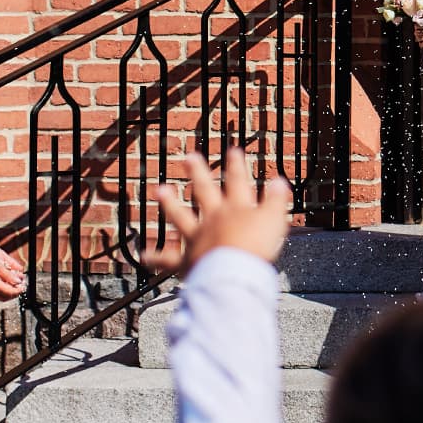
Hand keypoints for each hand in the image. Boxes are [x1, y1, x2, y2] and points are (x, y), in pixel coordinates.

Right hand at [0, 243, 25, 301]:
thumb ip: (9, 275)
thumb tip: (17, 281)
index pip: (11, 293)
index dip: (19, 290)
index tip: (23, 286)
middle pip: (6, 297)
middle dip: (14, 293)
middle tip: (20, 287)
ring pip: (0, 296)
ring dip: (8, 292)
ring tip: (13, 285)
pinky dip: (2, 290)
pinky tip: (4, 284)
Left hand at [143, 149, 292, 275]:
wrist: (234, 272)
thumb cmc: (256, 246)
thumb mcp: (274, 220)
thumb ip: (276, 199)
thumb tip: (279, 180)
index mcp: (236, 208)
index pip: (237, 181)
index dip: (236, 165)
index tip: (233, 150)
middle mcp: (213, 218)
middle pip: (204, 191)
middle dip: (198, 172)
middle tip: (188, 156)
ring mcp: (196, 237)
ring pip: (180, 216)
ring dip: (170, 203)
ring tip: (160, 190)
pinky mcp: (186, 259)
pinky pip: (167, 259)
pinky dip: (155, 257)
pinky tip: (143, 255)